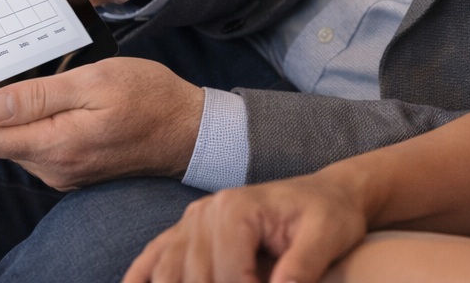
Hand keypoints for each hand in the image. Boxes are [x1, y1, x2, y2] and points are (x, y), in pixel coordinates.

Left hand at [0, 57, 204, 188]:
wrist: (190, 131)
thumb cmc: (149, 98)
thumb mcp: (96, 83)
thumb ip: (41, 96)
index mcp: (56, 144)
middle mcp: (55, 167)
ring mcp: (65, 172)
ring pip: (17, 145)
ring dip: (3, 121)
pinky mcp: (76, 169)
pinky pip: (38, 148)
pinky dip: (27, 127)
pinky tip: (32, 103)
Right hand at [124, 171, 369, 282]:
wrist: (326, 196)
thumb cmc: (329, 215)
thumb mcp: (327, 238)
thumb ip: (302, 268)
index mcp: (236, 208)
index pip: (226, 276)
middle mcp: (206, 211)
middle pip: (192, 277)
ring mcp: (192, 222)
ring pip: (167, 273)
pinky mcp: (188, 233)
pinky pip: (154, 258)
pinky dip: (140, 278)